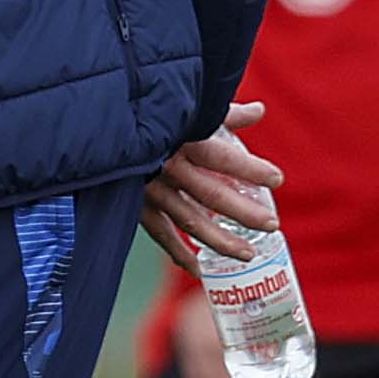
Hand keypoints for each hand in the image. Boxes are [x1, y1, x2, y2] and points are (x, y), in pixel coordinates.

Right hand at [139, 100, 283, 270]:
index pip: (223, 157)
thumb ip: (224, 113)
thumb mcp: (186, 107)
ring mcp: (150, 189)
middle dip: (244, 212)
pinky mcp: (136, 204)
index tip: (277, 179)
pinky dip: (180, 254)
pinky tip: (200, 270)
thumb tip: (258, 111)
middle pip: (211, 194)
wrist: (100, 127)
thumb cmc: (151, 113)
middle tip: (272, 224)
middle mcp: (166, 166)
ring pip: (189, 221)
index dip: (251, 168)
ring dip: (219, 241)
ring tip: (248, 254)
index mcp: (181, 138)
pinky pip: (161, 234)